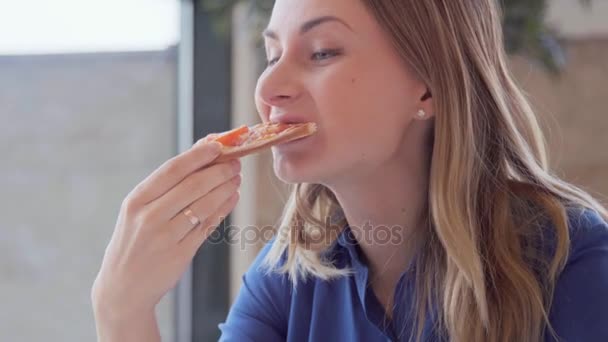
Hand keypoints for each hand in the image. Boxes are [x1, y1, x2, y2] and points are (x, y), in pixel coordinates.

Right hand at [92, 138, 240, 321]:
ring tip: (236, 178)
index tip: (218, 144)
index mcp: (136, 200)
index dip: (198, 155)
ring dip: (225, 188)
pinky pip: (207, 226)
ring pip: (204, 206)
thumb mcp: (138, 210)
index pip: (172, 170)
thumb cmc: (134, 241)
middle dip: (219, 170)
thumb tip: (200, 151)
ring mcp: (165, 237)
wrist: (123, 288)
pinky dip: (223, 209)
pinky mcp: (180, 255)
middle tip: (235, 162)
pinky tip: (232, 198)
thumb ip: (165, 185)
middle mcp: (149, 217)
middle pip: (192, 186)